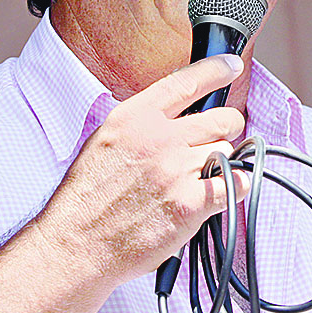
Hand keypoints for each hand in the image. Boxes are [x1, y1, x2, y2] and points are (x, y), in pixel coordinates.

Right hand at [33, 53, 249, 286]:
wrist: (75, 247)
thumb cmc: (86, 201)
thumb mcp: (105, 142)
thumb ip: (141, 125)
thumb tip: (175, 118)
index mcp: (134, 117)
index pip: (185, 81)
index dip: (215, 71)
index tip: (231, 66)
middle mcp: (158, 138)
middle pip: (220, 118)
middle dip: (226, 128)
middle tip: (217, 141)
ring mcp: (176, 170)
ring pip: (226, 152)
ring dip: (220, 165)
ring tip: (197, 181)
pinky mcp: (190, 203)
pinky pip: (236, 184)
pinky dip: (235, 188)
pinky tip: (222, 194)